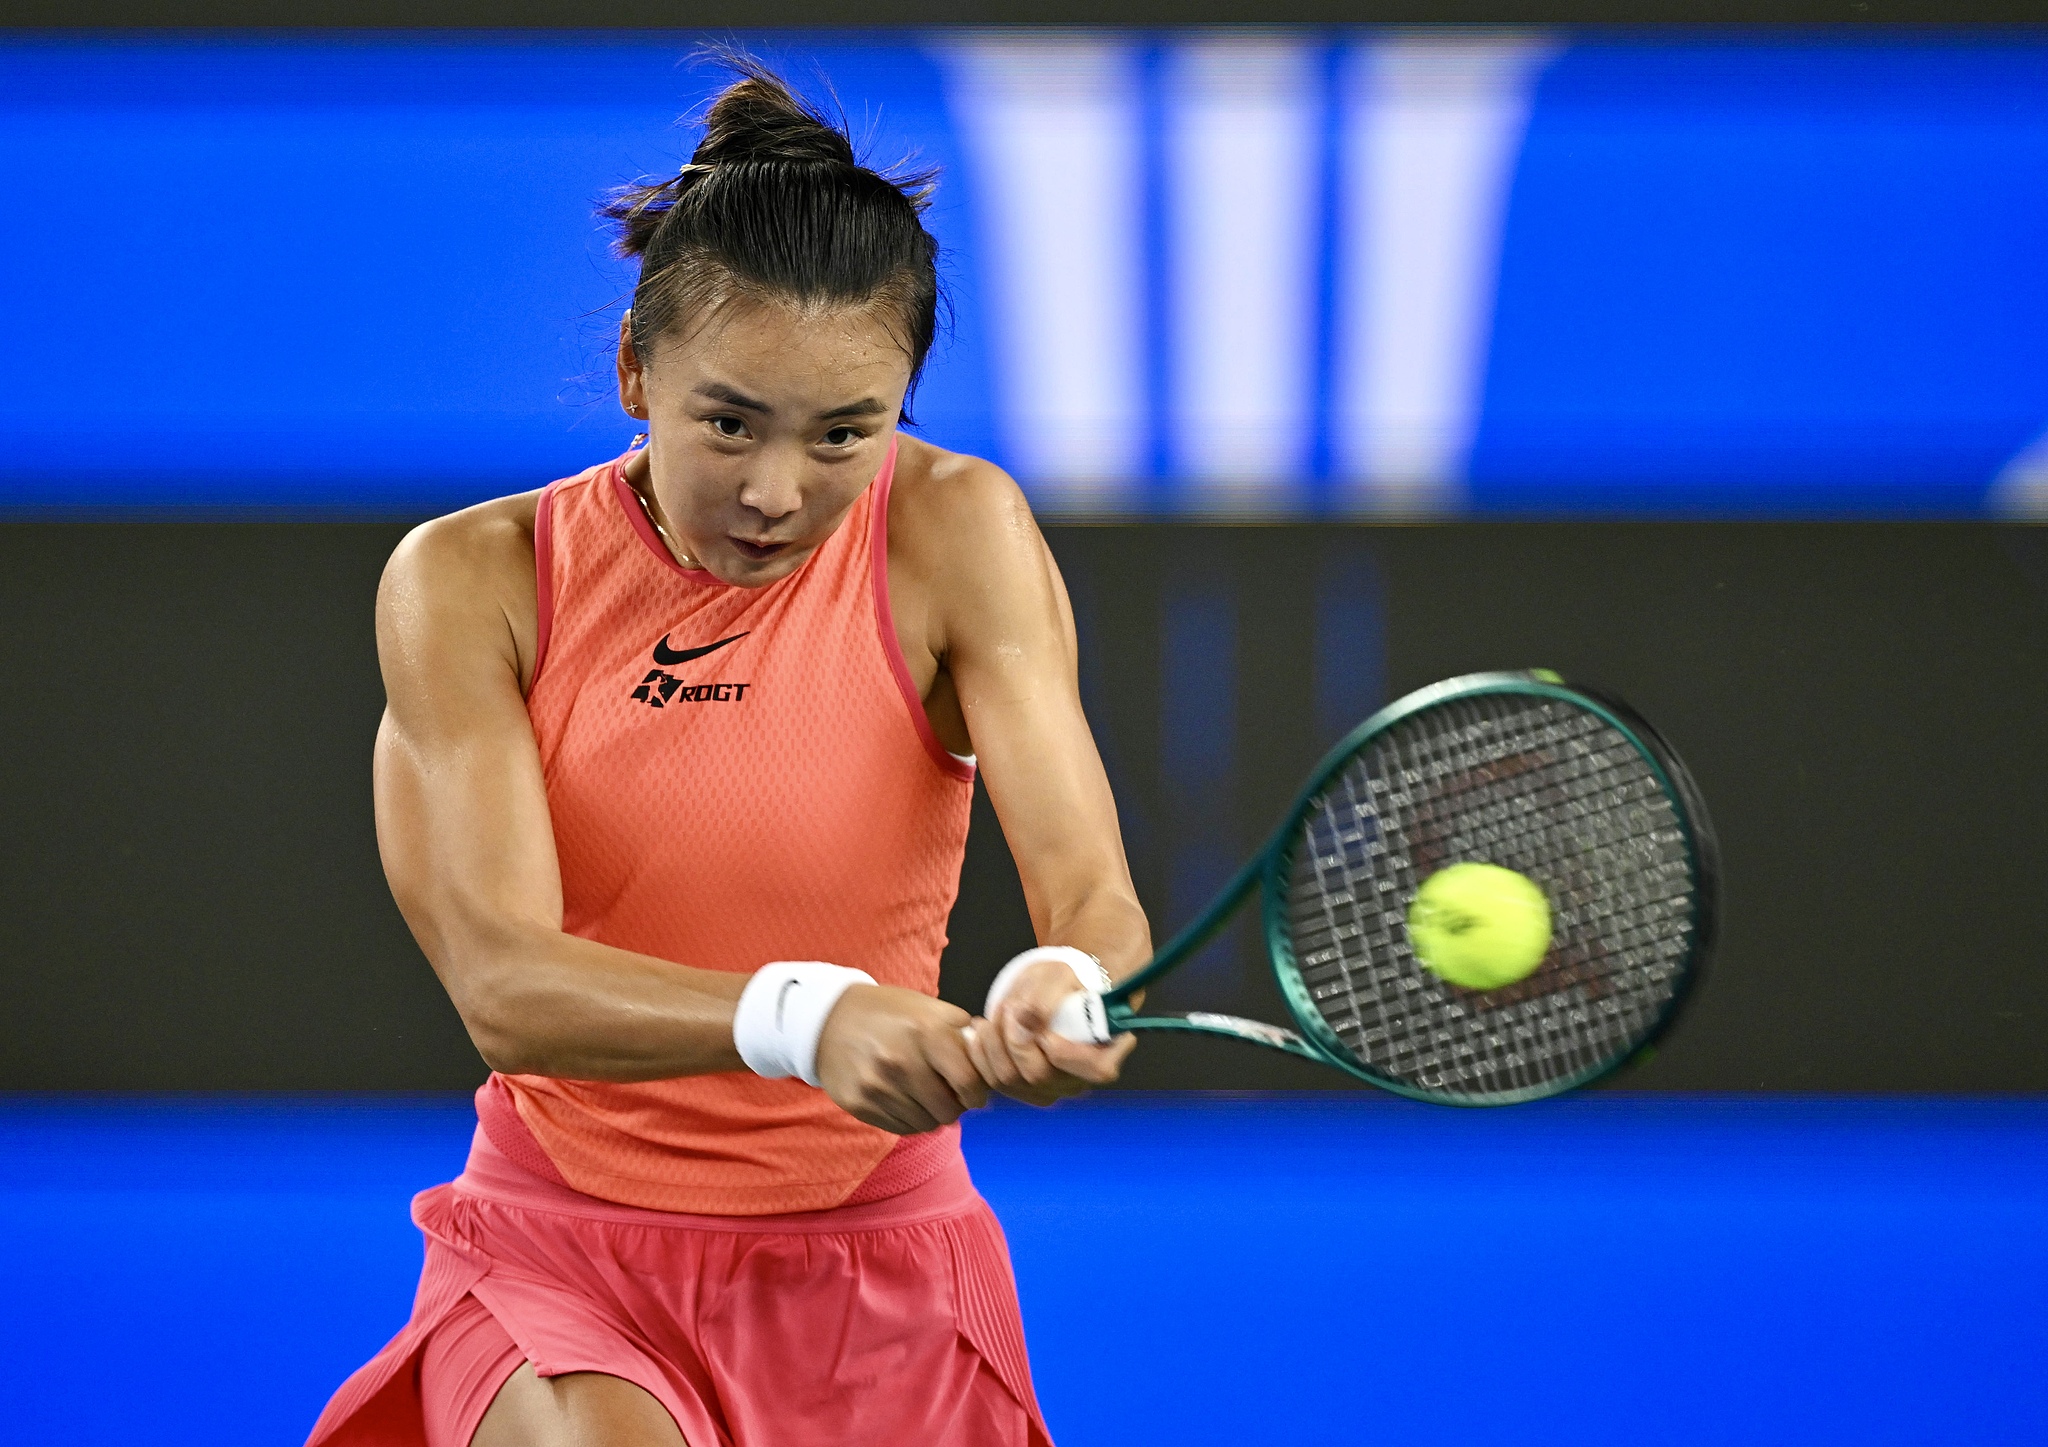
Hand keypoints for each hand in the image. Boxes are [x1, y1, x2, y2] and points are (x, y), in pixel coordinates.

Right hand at [813, 984, 989, 1133]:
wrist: (828, 1019)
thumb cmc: (888, 1013)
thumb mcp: (928, 1008)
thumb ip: (962, 1033)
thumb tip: (991, 1062)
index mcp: (926, 1033)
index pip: (969, 1084)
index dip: (977, 1094)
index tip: (974, 1093)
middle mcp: (901, 1062)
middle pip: (949, 1111)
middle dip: (955, 1107)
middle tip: (949, 1097)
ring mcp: (878, 1086)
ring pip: (926, 1124)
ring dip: (932, 1115)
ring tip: (925, 1096)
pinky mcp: (860, 1104)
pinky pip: (901, 1128)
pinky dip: (909, 1120)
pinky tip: (904, 1100)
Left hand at [963, 957, 1136, 1106]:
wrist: (1044, 993)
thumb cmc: (1060, 984)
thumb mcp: (1058, 976)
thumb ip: (1045, 997)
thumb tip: (1026, 1021)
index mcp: (1105, 1051)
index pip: (1096, 1069)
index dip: (1066, 1053)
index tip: (1046, 1032)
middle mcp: (1079, 1078)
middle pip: (1040, 1076)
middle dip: (1015, 1039)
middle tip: (1008, 1008)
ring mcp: (1050, 1088)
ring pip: (1011, 1079)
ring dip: (993, 1044)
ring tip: (990, 1018)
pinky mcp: (1022, 1090)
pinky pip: (994, 1082)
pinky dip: (981, 1055)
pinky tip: (980, 1033)